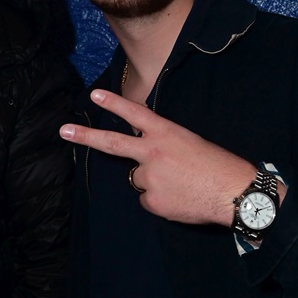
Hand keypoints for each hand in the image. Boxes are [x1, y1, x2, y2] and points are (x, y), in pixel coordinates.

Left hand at [59, 89, 256, 226]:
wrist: (234, 192)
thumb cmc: (218, 166)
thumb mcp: (190, 143)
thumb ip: (163, 145)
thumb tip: (144, 160)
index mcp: (166, 133)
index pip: (135, 113)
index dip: (114, 103)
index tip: (94, 95)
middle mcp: (152, 152)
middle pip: (113, 143)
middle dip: (85, 136)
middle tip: (63, 131)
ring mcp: (150, 177)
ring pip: (139, 179)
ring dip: (154, 183)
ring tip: (181, 184)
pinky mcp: (152, 200)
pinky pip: (147, 200)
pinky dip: (160, 201)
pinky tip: (180, 199)